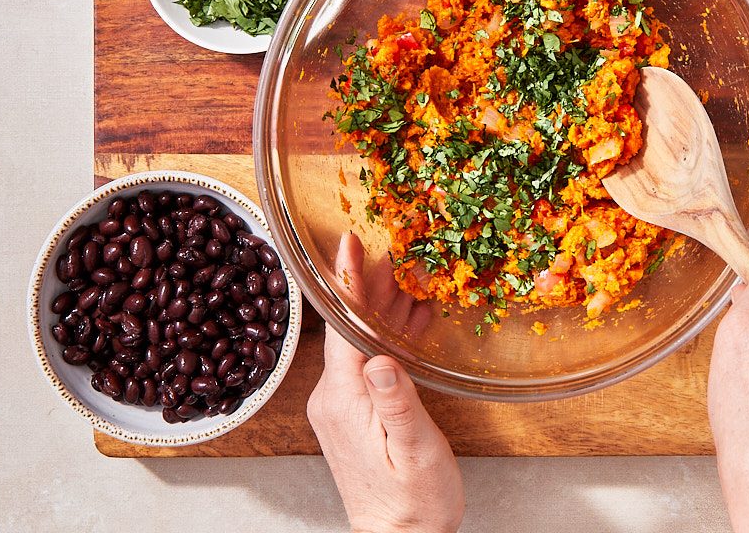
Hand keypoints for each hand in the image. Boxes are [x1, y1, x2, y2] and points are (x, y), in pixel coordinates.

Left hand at [307, 233, 463, 532]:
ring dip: (381, 312)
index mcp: (344, 400)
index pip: (343, 327)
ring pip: (357, 343)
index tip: (349, 246)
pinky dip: (385, 338)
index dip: (349, 283)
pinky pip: (364, 363)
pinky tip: (406, 326)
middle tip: (392, 254)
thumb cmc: (413, 503)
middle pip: (349, 329)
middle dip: (370, 289)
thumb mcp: (415, 449)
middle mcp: (333, 399)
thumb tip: (381, 360)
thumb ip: (397, 402)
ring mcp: (340, 407)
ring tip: (407, 281)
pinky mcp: (351, 415)